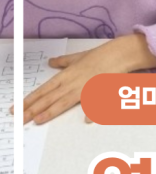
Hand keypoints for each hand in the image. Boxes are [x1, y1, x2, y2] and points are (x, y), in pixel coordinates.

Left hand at [11, 34, 155, 124]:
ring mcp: (85, 88)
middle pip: (50, 97)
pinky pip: (96, 103)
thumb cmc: (100, 55)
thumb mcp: (78, 57)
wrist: (119, 53)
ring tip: (38, 120)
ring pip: (65, 101)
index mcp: (66, 74)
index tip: (18, 107)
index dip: (30, 99)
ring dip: (51, 111)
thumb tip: (52, 62)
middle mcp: (73, 82)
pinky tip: (88, 120)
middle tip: (21, 118)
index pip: (44, 89)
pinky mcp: (99, 91)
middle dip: (34, 108)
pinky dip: (93, 111)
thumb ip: (64, 61)